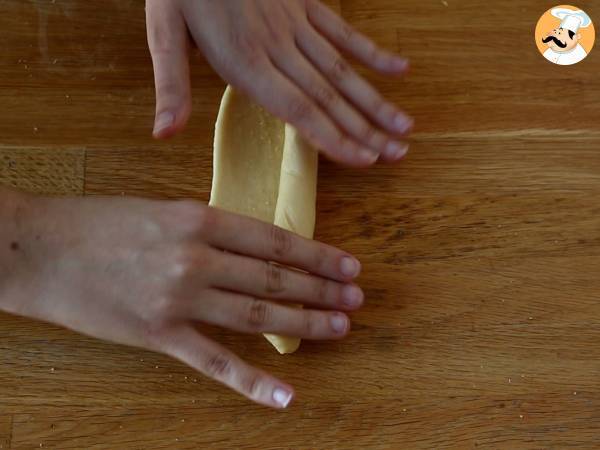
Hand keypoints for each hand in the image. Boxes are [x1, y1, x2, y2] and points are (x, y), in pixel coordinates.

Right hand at [0, 193, 362, 407]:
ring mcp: (178, 299)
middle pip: (275, 279)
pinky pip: (215, 362)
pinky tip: (286, 395)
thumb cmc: (99, 223)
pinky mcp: (158, 335)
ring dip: (304, 324)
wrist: (37, 248)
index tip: (348, 266)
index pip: (275, 240)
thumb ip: (210, 229)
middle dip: (322, 290)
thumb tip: (256, 248)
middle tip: (356, 299)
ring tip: (339, 327)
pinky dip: (253, 382)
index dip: (317, 255)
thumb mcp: (163, 210)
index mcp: (199, 218)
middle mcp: (196, 258)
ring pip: (257, 316)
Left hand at [146, 0, 412, 166]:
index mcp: (244, 61)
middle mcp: (277, 47)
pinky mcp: (303, 3)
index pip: (298, 109)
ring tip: (405, 126)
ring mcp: (295, 23)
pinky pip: (342, 31)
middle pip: (329, 96)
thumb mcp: (163, 31)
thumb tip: (164, 134)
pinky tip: (399, 69)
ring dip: (376, 100)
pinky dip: (371, 52)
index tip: (365, 160)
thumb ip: (171, 85)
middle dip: (366, 129)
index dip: (333, 138)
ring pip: (343, 69)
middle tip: (399, 154)